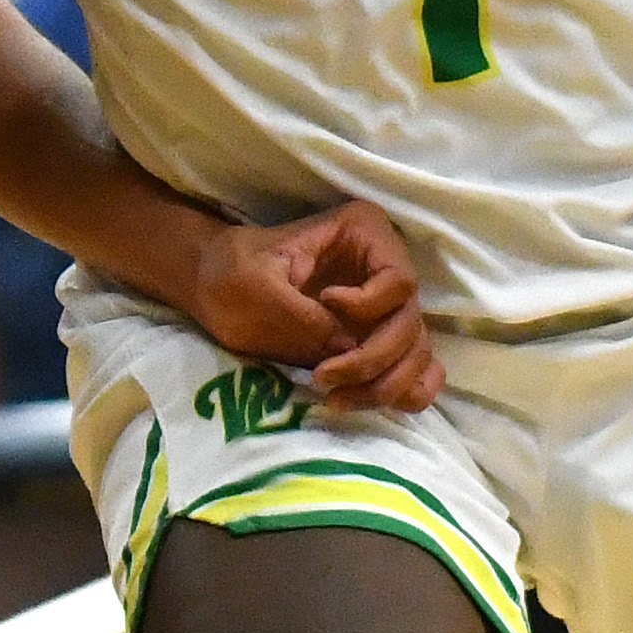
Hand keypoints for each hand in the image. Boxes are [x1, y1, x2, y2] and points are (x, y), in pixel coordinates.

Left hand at [189, 200, 444, 411]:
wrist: (214, 289)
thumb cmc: (231, 273)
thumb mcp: (256, 286)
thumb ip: (304, 317)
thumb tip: (351, 351)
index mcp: (363, 232)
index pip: (399, 280)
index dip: (369, 306)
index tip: (325, 306)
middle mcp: (385, 268)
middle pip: (410, 324)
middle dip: (371, 360)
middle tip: (323, 378)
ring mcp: (385, 309)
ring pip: (417, 354)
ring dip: (384, 386)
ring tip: (334, 399)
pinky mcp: (378, 341)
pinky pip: (418, 372)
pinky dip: (404, 393)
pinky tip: (367, 401)